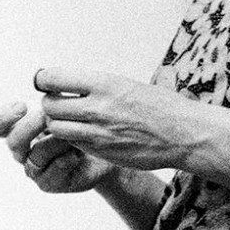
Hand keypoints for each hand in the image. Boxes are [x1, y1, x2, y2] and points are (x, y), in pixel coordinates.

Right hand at [0, 100, 115, 192]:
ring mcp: (34, 169)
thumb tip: (47, 82)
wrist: (105, 153)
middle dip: (29, 126)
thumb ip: (53, 99)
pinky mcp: (49, 183)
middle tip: (47, 116)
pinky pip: (52, 172)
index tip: (22, 106)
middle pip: (12, 142)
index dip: (1, 118)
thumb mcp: (67, 108)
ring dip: (54, 141)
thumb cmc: (82, 126)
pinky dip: (65, 159)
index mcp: (19, 130)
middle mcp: (22, 151)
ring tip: (72, 133)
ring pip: (35, 156)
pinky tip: (77, 152)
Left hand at [32, 66, 200, 171]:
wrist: (184, 134)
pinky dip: (71, 139)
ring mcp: (97, 131)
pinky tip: (84, 134)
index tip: (48, 82)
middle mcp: (97, 106)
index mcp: (104, 83)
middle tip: (59, 103)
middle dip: (50, 103)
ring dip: (57, 123)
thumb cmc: (160, 106)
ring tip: (70, 120)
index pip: (53, 78)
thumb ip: (96, 86)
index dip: (45, 80)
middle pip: (49, 104)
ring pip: (55, 127)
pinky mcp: (101, 151)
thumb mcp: (126, 84)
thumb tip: (69, 82)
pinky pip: (72, 143)